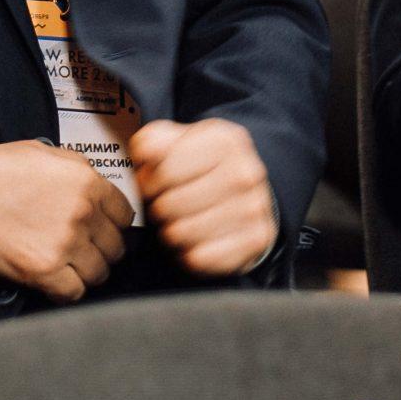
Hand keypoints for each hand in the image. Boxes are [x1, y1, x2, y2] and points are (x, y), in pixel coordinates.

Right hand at [0, 140, 132, 302]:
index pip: (124, 214)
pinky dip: (67, 290)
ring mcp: (65, 244)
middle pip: (115, 246)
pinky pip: (74, 293)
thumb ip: (77, 169)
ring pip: (99, 272)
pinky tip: (56, 281)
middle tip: (87, 251)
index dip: (113, 224)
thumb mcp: (44, 153)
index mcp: (86, 182)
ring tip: (71, 267)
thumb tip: (94, 187)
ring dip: (87, 272)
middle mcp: (82, 213)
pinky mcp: (43, 271)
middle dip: (102, 249)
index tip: (104, 230)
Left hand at [129, 118, 276, 276]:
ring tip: (176, 223)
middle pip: (171, 204)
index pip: (165, 171)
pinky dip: (188, 254)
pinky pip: (200, 258)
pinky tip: (193, 241)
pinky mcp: (256, 240)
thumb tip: (145, 152)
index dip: (148, 183)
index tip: (150, 186)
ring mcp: (254, 207)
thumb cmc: (203, 168)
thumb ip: (154, 141)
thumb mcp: (179, 142)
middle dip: (158, 209)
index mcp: (225, 141)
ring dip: (170, 232)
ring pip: (182, 233)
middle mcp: (245, 172)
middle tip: (162, 207)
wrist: (246, 195)